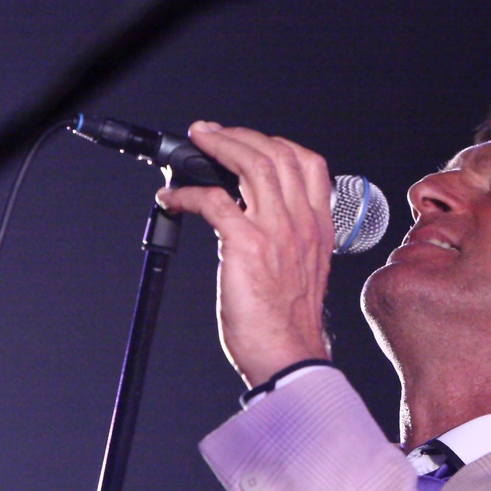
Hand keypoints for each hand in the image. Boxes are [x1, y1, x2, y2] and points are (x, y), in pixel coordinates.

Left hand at [155, 121, 334, 387]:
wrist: (287, 356)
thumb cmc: (289, 323)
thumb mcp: (304, 270)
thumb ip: (289, 239)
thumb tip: (251, 215)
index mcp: (318, 227)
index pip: (309, 164)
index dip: (276, 143)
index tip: (248, 142)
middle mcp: (301, 223)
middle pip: (276, 153)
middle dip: (239, 135)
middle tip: (210, 134)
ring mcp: (276, 231)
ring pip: (250, 164)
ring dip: (218, 146)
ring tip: (195, 143)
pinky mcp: (246, 244)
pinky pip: (212, 200)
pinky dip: (187, 193)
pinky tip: (172, 199)